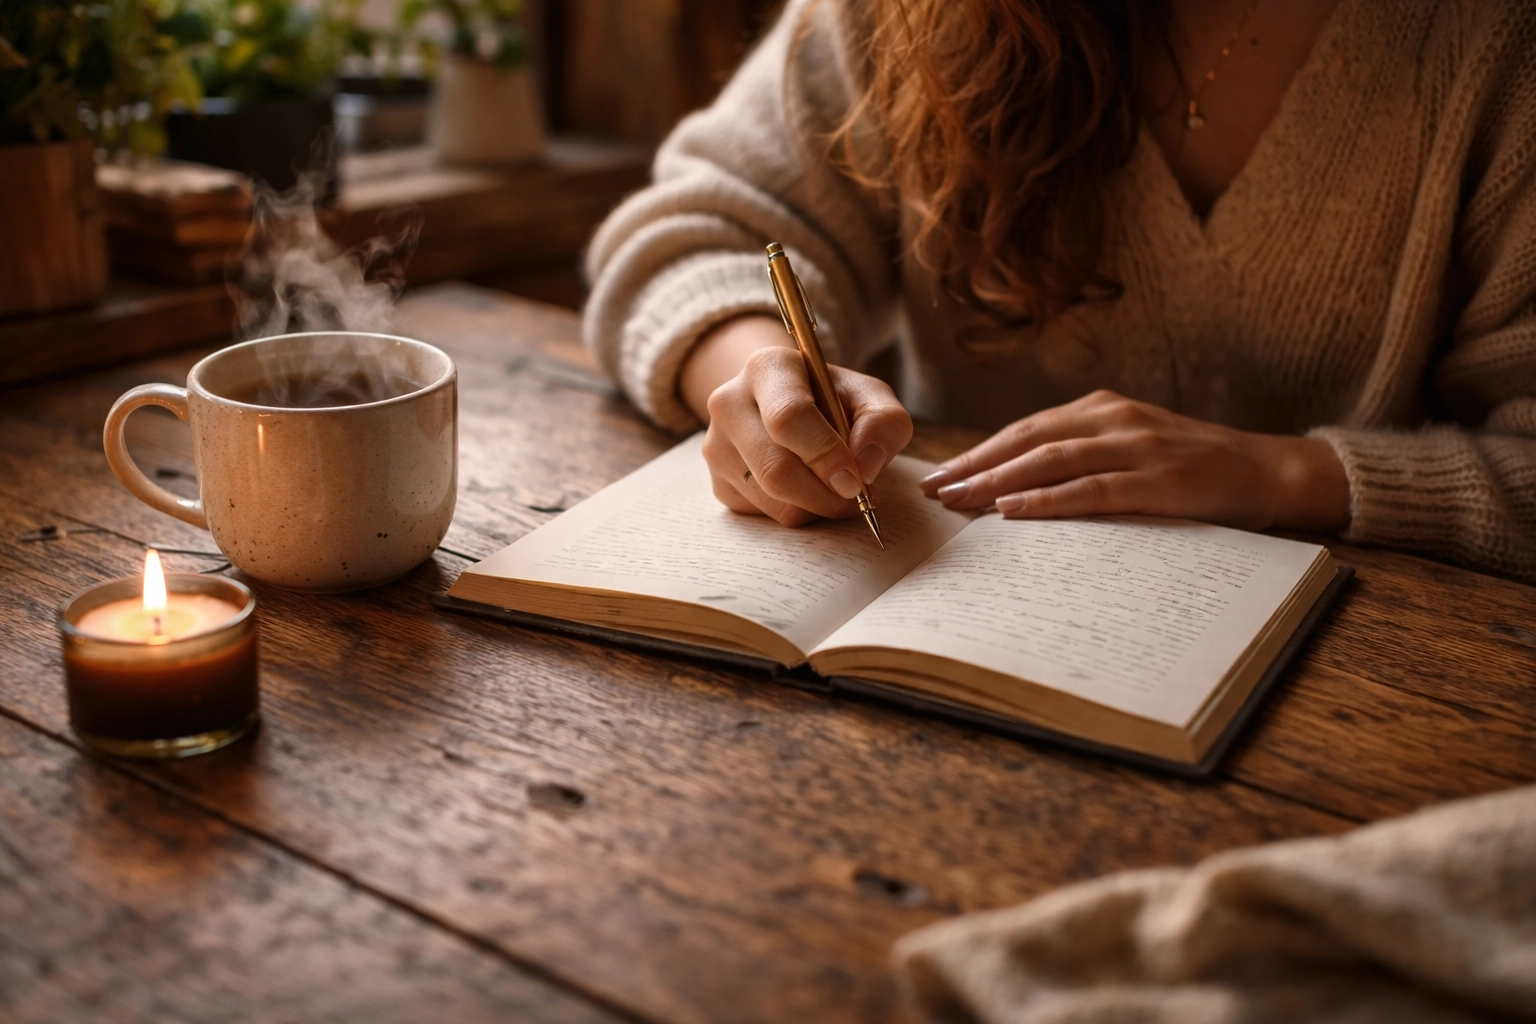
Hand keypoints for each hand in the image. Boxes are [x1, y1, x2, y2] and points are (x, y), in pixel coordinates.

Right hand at [698, 340, 912, 527]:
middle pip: (775, 468)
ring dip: (816, 506)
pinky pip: (763, 516)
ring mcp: (716, 446)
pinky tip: (809, 489)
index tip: (856, 480)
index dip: (826, 455)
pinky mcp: (718, 482)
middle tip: (856, 496)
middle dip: (825, 494)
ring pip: (771, 500)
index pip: (789, 418)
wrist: (785, 403)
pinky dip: (798, 512)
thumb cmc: (832, 399)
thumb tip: (865, 467)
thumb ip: (883, 422)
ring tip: (836, 488)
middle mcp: (729, 403)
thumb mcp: (869, 396)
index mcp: (767, 368)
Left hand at [920, 390, 1349, 531]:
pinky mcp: (1161, 482)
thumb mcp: (1133, 448)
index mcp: (1103, 409)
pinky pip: (1093, 490)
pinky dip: (1048, 500)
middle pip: (1028, 440)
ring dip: (999, 482)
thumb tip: (1015, 488)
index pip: (1026, 429)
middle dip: (975, 466)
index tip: (940, 475)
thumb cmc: (1193, 468)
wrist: (1269, 471)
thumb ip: (1084, 457)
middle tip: (934, 491)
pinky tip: (1013, 511)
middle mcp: (1115, 419)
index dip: (979, 452)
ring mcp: (1139, 447)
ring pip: (1052, 461)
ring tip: (960, 501)